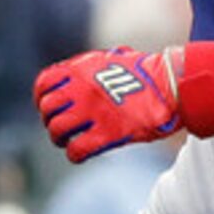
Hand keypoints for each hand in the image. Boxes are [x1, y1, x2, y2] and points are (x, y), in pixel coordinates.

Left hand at [34, 45, 181, 163]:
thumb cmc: (148, 73)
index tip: (48, 107)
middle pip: (48, 110)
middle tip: (62, 128)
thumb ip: (90, 68)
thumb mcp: (113, 58)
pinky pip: (76, 150)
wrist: (172, 85)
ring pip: (57, 131)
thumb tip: (75, 75)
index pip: (44, 84)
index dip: (41, 99)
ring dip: (61, 139)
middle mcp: (82, 89)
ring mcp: (93, 112)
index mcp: (81, 68)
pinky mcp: (107, 133)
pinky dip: (75, 155)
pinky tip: (82, 153)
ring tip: (69, 141)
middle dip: (51, 121)